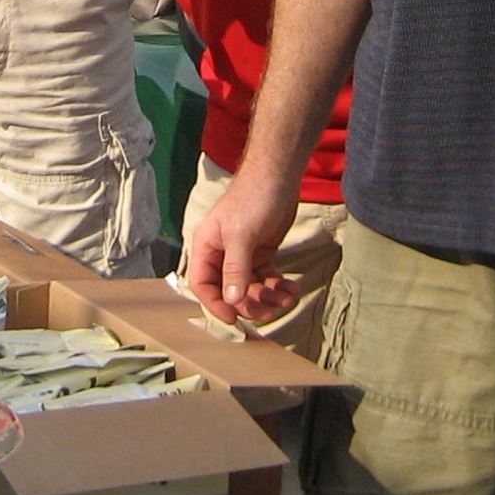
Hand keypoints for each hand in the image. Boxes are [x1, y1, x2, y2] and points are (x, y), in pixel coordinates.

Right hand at [184, 172, 302, 325]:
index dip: (215, 304)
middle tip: (270, 308)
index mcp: (207, 247)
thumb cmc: (253, 198)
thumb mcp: (242, 235)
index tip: (233, 318)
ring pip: (251, 288)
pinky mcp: (262, 253)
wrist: (279, 176)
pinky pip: (266, 278)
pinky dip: (278, 286)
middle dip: (250, 303)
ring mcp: (243, 255)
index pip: (202, 284)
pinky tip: (291, 288)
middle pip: (230, 291)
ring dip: (268, 297)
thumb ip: (236, 269)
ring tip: (287, 297)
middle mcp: (222, 254)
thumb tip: (232, 301)